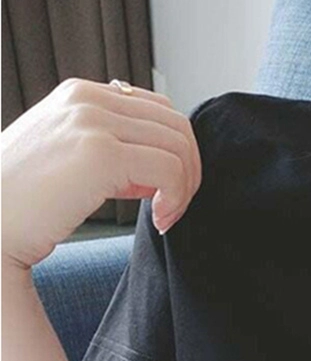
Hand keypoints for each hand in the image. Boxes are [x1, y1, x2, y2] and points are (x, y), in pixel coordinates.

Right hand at [1, 77, 201, 269]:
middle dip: (188, 170)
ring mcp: (93, 122)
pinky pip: (169, 170)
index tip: (165, 191)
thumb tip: (157, 168)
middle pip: (175, 125)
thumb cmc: (25, 202)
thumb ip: (111, 151)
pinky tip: (160, 220)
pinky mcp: (101, 153)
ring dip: (185, 188)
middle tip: (175, 207)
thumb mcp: (70, 159)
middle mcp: (88, 99)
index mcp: (81, 94)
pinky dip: (176, 198)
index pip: (157, 110)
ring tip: (166, 216)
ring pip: (178, 146)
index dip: (175, 152)